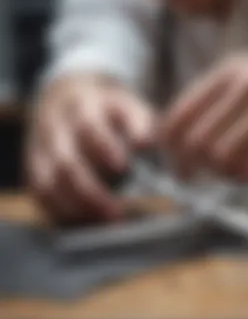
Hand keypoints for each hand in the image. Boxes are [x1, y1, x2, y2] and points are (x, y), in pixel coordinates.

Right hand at [26, 74, 154, 222]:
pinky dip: (60, 211)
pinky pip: (40, 194)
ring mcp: (39, 148)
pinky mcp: (33, 167)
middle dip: (92, 192)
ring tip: (106, 220)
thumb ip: (139, 123)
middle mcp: (54, 127)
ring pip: (48, 183)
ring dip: (76, 207)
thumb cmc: (107, 111)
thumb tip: (144, 143)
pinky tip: (86, 220)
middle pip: (65, 163)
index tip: (123, 167)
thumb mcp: (127, 106)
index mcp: (81, 106)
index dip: (104, 147)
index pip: (88, 127)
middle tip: (118, 212)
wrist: (67, 98)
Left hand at [163, 47, 247, 180]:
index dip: (168, 143)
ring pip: (223, 158)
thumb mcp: (241, 69)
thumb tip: (173, 129)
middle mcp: (247, 89)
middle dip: (186, 164)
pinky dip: (240, 177)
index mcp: (228, 74)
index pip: (180, 114)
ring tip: (221, 171)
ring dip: (216, 172)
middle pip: (197, 142)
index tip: (171, 158)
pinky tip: (243, 172)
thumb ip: (208, 93)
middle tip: (188, 175)